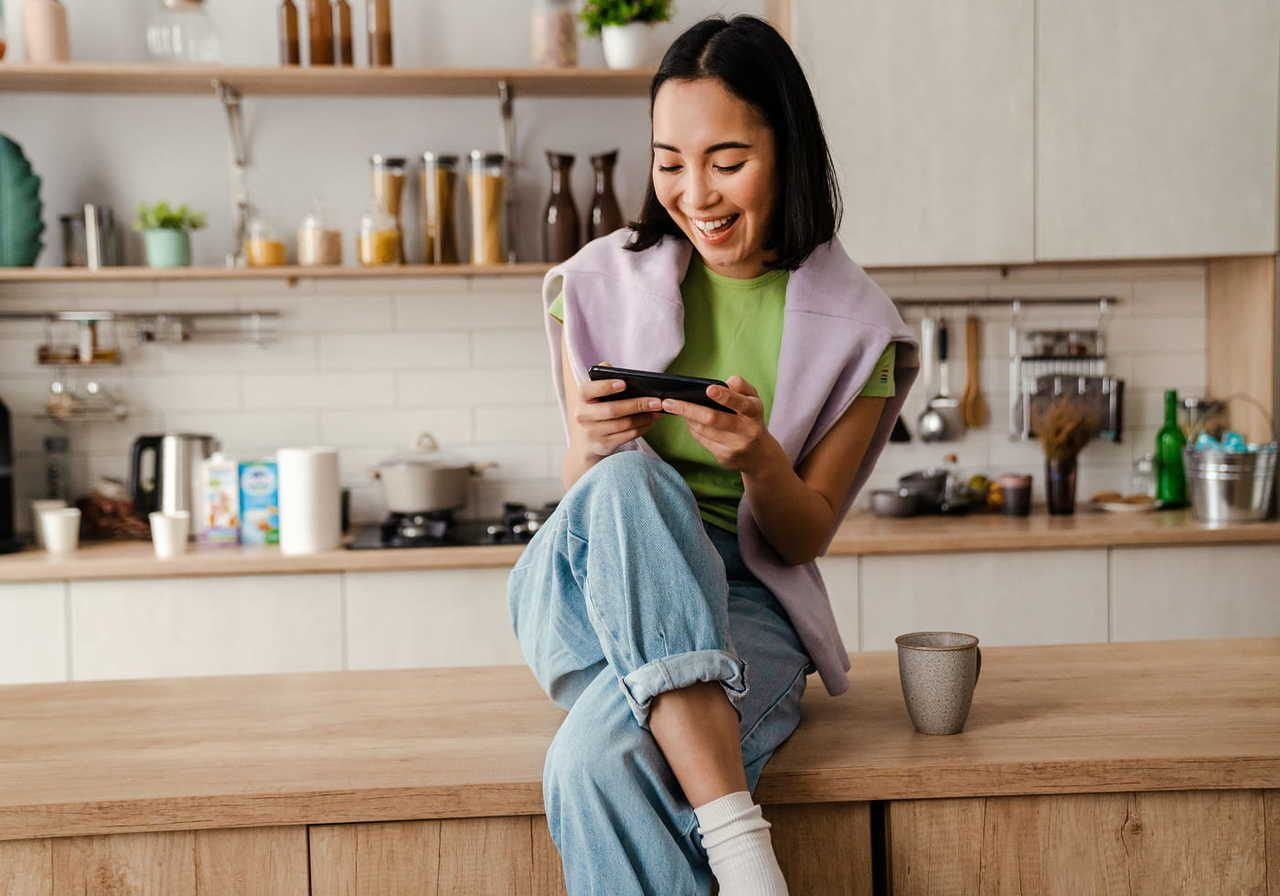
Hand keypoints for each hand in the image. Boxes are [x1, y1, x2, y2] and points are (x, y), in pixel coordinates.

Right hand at [576, 367, 661, 457]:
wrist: (586, 442)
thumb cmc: (597, 409)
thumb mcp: (595, 394)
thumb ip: (604, 379)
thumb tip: (620, 372)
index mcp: (581, 398)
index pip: (589, 390)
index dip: (606, 386)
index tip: (624, 383)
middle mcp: (582, 416)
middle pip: (613, 410)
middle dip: (638, 405)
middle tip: (657, 401)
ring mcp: (591, 433)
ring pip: (624, 424)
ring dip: (644, 417)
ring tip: (658, 411)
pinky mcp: (603, 446)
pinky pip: (627, 436)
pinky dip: (642, 428)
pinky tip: (651, 421)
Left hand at [660, 375, 780, 474]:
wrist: (760, 455)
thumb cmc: (751, 419)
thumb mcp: (753, 400)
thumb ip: (742, 386)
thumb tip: (727, 382)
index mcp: (754, 412)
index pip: (740, 403)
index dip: (725, 396)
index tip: (708, 389)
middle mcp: (746, 430)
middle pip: (713, 419)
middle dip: (688, 409)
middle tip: (668, 402)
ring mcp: (735, 446)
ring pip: (703, 430)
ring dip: (687, 417)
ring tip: (674, 406)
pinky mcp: (724, 457)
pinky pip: (702, 440)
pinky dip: (693, 428)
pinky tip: (688, 421)